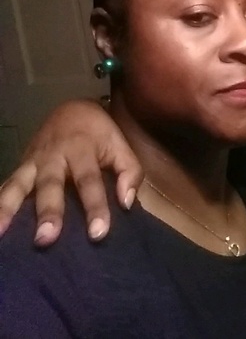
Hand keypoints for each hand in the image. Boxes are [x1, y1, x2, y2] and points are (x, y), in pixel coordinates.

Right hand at [0, 99, 142, 245]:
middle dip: (48, 212)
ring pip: (19, 186)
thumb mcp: (120, 146)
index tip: (98, 233)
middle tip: (46, 239)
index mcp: (82, 150)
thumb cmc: (99, 134)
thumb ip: (129, 172)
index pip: (90, 181)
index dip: (95, 207)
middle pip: (51, 185)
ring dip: (9, 209)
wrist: (72, 109)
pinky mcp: (20, 168)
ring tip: (0, 233)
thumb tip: (126, 204)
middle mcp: (54, 157)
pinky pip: (6, 186)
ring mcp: (32, 162)